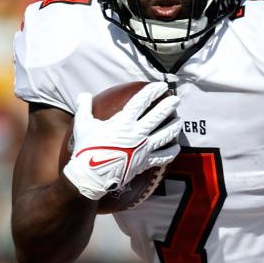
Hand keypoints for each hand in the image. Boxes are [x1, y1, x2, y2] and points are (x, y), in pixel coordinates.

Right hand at [62, 81, 180, 200]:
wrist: (90, 176)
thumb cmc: (86, 149)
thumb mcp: (83, 124)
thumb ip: (84, 107)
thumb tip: (83, 94)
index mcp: (123, 122)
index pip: (142, 101)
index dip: (153, 91)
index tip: (161, 85)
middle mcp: (137, 133)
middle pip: (158, 116)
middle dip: (169, 105)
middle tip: (176, 99)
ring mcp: (143, 148)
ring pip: (165, 135)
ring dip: (174, 126)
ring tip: (180, 120)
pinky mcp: (145, 163)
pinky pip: (163, 157)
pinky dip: (171, 152)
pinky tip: (176, 147)